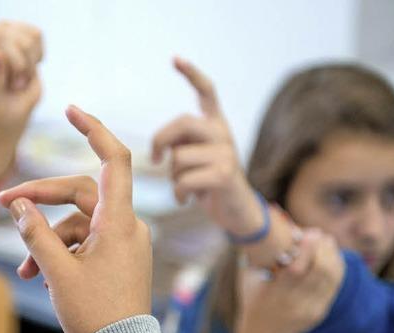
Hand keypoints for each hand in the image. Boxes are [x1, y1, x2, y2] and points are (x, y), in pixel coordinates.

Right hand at [0, 106, 151, 332]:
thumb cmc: (95, 315)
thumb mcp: (57, 272)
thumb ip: (37, 234)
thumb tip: (19, 205)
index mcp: (119, 222)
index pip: (113, 160)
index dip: (94, 130)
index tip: (70, 110)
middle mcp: (126, 225)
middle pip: (80, 192)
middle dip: (43, 198)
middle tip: (5, 203)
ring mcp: (123, 242)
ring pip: (78, 222)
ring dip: (47, 238)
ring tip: (24, 269)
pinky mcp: (117, 257)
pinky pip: (86, 242)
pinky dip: (61, 251)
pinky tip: (37, 275)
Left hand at [152, 57, 262, 235]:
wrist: (238, 212)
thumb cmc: (209, 185)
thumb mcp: (195, 159)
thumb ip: (182, 145)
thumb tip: (162, 149)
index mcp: (216, 125)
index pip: (207, 91)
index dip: (191, 74)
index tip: (175, 59)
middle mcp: (223, 134)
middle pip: (182, 122)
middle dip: (160, 140)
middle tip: (155, 160)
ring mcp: (226, 154)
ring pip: (179, 157)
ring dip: (172, 177)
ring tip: (183, 187)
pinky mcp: (224, 175)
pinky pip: (184, 180)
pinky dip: (178, 194)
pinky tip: (185, 200)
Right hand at [237, 229, 344, 332]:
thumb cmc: (252, 299)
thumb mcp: (247, 279)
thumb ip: (256, 256)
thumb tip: (265, 229)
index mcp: (274, 295)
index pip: (296, 270)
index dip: (307, 249)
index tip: (310, 232)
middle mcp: (295, 304)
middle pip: (320, 272)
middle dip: (323, 248)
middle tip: (319, 233)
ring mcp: (311, 310)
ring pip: (331, 277)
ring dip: (332, 255)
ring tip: (326, 241)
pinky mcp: (321, 311)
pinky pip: (334, 284)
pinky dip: (335, 266)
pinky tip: (330, 255)